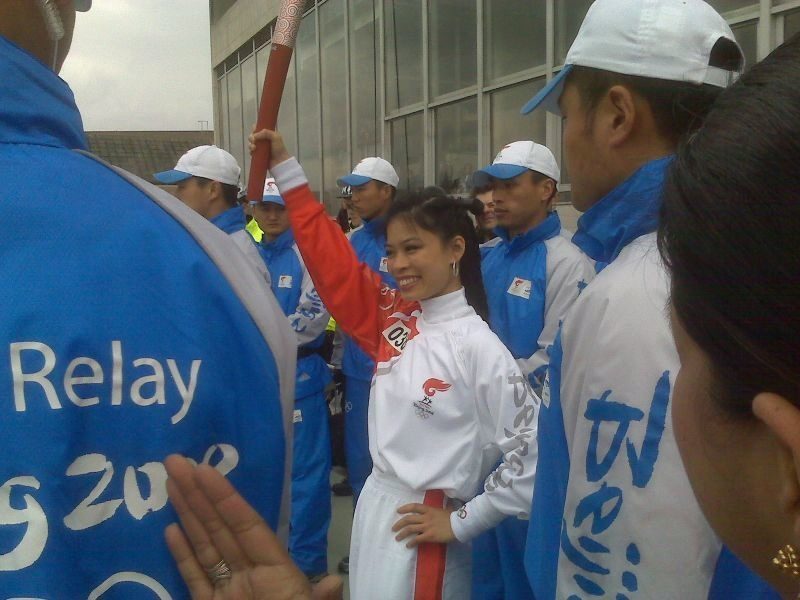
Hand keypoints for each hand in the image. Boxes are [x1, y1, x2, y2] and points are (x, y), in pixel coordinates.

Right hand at [164, 455, 342, 599]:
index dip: (226, 499)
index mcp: (276, 574)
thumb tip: (334, 583)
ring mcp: (229, 593)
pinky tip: (170, 530)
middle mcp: (251, 577)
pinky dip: (182, 555)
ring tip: (170, 482)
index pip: (246, 527)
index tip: (206, 470)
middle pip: (220, 528)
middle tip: (175, 460)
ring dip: (187, 514)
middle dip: (199, 495)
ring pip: (205, 546)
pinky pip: (195, 578)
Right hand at [248, 128, 290, 167]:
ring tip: (254, 148)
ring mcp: (260, 148)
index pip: (258, 129)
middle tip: (253, 140)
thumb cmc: (280, 149)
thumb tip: (255, 135)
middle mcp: (263, 141)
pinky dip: (250, 151)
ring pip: (250, 144)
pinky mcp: (258, 155)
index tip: (254, 131)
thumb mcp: (276, 137)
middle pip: (252, 136)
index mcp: (267, 134)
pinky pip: (251, 152)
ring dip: (250, 145)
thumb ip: (266, 133)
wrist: (280, 162)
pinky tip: (253, 152)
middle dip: (251, 137)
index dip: (254, 129)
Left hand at [392, 503, 455, 547]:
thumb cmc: (453, 517)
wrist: (459, 525)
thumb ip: (439, 509)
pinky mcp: (429, 535)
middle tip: (393, 528)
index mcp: (429, 510)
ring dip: (402, 534)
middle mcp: (426, 517)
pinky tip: (408, 545)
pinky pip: (417, 539)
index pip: (414, 507)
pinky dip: (411, 542)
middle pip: (408, 519)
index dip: (405, 508)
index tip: (398, 511)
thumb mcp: (444, 510)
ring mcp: (427, 526)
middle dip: (399, 523)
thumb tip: (441, 506)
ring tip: (397, 538)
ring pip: (410, 529)